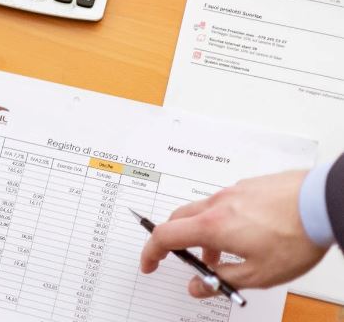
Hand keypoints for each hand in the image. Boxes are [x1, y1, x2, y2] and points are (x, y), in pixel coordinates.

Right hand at [140, 170, 328, 296]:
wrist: (321, 203)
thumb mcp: (258, 274)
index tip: (150, 264)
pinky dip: (221, 219)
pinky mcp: (249, 186)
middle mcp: (216, 204)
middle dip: (176, 241)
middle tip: (187, 260)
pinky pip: (223, 203)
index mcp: (211, 226)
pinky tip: (245, 232)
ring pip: (202, 211)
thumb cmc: (295, 236)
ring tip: (224, 253)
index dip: (152, 253)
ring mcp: (232, 192)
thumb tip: (197, 287)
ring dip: (202, 233)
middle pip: (178, 219)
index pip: (165, 236)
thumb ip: (221, 280)